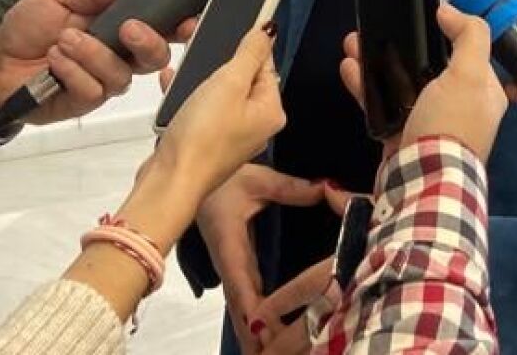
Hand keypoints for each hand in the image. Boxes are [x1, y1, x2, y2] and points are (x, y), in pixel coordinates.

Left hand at [0, 0, 178, 126]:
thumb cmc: (28, 26)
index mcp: (117, 26)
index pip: (159, 27)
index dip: (179, 26)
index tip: (186, 21)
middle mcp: (117, 56)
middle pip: (155, 58)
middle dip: (148, 43)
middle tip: (126, 29)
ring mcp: (102, 81)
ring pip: (121, 75)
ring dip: (92, 54)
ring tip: (62, 41)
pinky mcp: (85, 102)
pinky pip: (93, 89)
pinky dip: (73, 71)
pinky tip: (55, 63)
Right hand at [153, 24, 285, 195]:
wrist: (170, 180)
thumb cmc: (202, 139)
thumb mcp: (228, 83)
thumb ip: (250, 53)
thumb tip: (268, 29)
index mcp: (271, 112)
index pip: (266, 64)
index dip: (246, 47)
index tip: (227, 35)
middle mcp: (255, 125)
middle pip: (242, 78)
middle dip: (219, 64)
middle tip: (200, 54)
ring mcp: (231, 134)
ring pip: (219, 93)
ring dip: (200, 80)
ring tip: (183, 72)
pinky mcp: (208, 141)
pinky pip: (202, 109)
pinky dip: (188, 98)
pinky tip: (173, 89)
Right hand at [195, 163, 324, 351]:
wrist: (192, 178)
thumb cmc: (224, 179)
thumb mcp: (256, 179)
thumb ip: (290, 188)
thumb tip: (324, 190)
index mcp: (230, 246)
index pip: (241, 285)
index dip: (254, 311)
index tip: (266, 333)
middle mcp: (229, 264)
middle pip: (241, 308)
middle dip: (254, 337)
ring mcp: (232, 269)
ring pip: (242, 308)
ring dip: (255, 334)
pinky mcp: (237, 269)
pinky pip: (246, 300)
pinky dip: (256, 321)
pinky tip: (269, 337)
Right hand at [337, 4, 508, 158]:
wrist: (421, 182)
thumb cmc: (450, 126)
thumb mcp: (470, 75)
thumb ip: (470, 36)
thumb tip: (450, 11)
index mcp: (483, 93)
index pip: (468, 52)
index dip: (446, 31)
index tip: (419, 15)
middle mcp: (458, 107)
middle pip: (428, 65)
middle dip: (401, 44)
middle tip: (378, 26)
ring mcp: (427, 121)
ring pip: (401, 81)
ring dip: (377, 60)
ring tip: (355, 43)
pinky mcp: (401, 134)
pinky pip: (383, 103)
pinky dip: (367, 85)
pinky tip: (351, 69)